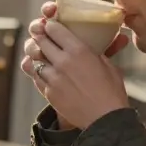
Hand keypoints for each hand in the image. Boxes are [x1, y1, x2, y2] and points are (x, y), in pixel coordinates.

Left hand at [20, 2, 129, 128]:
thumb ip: (94, 53)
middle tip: (39, 35)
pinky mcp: (48, 92)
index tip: (50, 25)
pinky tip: (43, 70)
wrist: (105, 120)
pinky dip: (37, 71)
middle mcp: (62, 62)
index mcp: (79, 50)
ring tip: (40, 53)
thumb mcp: (108, 65)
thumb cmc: (111, 92)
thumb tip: (89, 46)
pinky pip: (36, 76)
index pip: (54, 29)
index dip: (50, 25)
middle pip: (39, 41)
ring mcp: (53, 78)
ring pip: (34, 58)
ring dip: (36, 54)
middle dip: (38, 36)